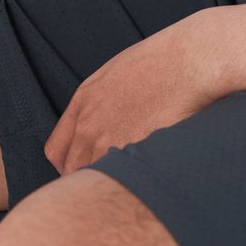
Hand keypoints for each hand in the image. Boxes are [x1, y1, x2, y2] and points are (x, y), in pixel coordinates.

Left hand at [45, 14, 229, 173]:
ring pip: (96, 179)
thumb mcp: (117, 75)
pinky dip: (129, 184)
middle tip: (107, 184)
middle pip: (72, 171)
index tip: (83, 170)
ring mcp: (110, 142)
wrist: (189, 61)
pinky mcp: (133, 154)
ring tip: (128, 184)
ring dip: (109, 184)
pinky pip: (121, 180)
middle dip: (86, 179)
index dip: (68, 165)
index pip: (56, 151)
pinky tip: (144, 180)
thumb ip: (101, 102)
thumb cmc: (163, 62)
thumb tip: (104, 121)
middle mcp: (89, 126)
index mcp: (83, 102)